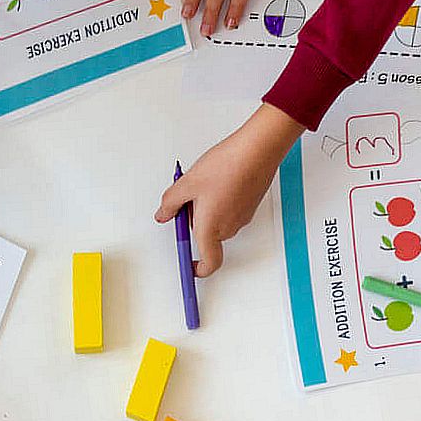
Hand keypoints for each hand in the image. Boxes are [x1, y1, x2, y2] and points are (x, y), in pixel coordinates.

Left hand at [157, 104, 300, 276]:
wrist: (257, 151)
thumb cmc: (227, 166)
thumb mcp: (187, 184)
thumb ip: (170, 204)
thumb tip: (163, 215)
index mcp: (211, 228)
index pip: (208, 263)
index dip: (198, 269)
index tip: (189, 265)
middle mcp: (228, 228)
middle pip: (207, 236)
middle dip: (195, 220)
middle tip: (188, 197)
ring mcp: (241, 218)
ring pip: (218, 222)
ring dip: (207, 208)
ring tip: (204, 182)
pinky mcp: (249, 207)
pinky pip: (229, 211)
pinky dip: (220, 201)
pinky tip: (218, 179)